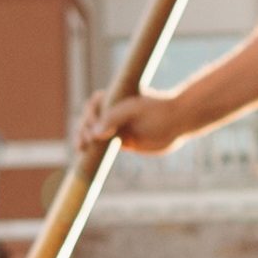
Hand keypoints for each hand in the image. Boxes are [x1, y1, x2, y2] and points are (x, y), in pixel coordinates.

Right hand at [75, 84, 207, 156]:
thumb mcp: (135, 110)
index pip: (93, 105)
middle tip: (84, 141)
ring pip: (94, 134)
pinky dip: (94, 152)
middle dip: (83, 129)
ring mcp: (117, 128)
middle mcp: (114, 113)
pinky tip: (86, 157)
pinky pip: (104, 147)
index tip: (93, 127)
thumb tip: (94, 133)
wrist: (178, 123)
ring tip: (80, 149)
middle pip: (90, 120)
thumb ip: (114, 118)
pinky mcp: (123, 142)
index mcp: (115, 99)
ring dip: (84, 141)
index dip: (89, 115)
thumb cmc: (158, 111)